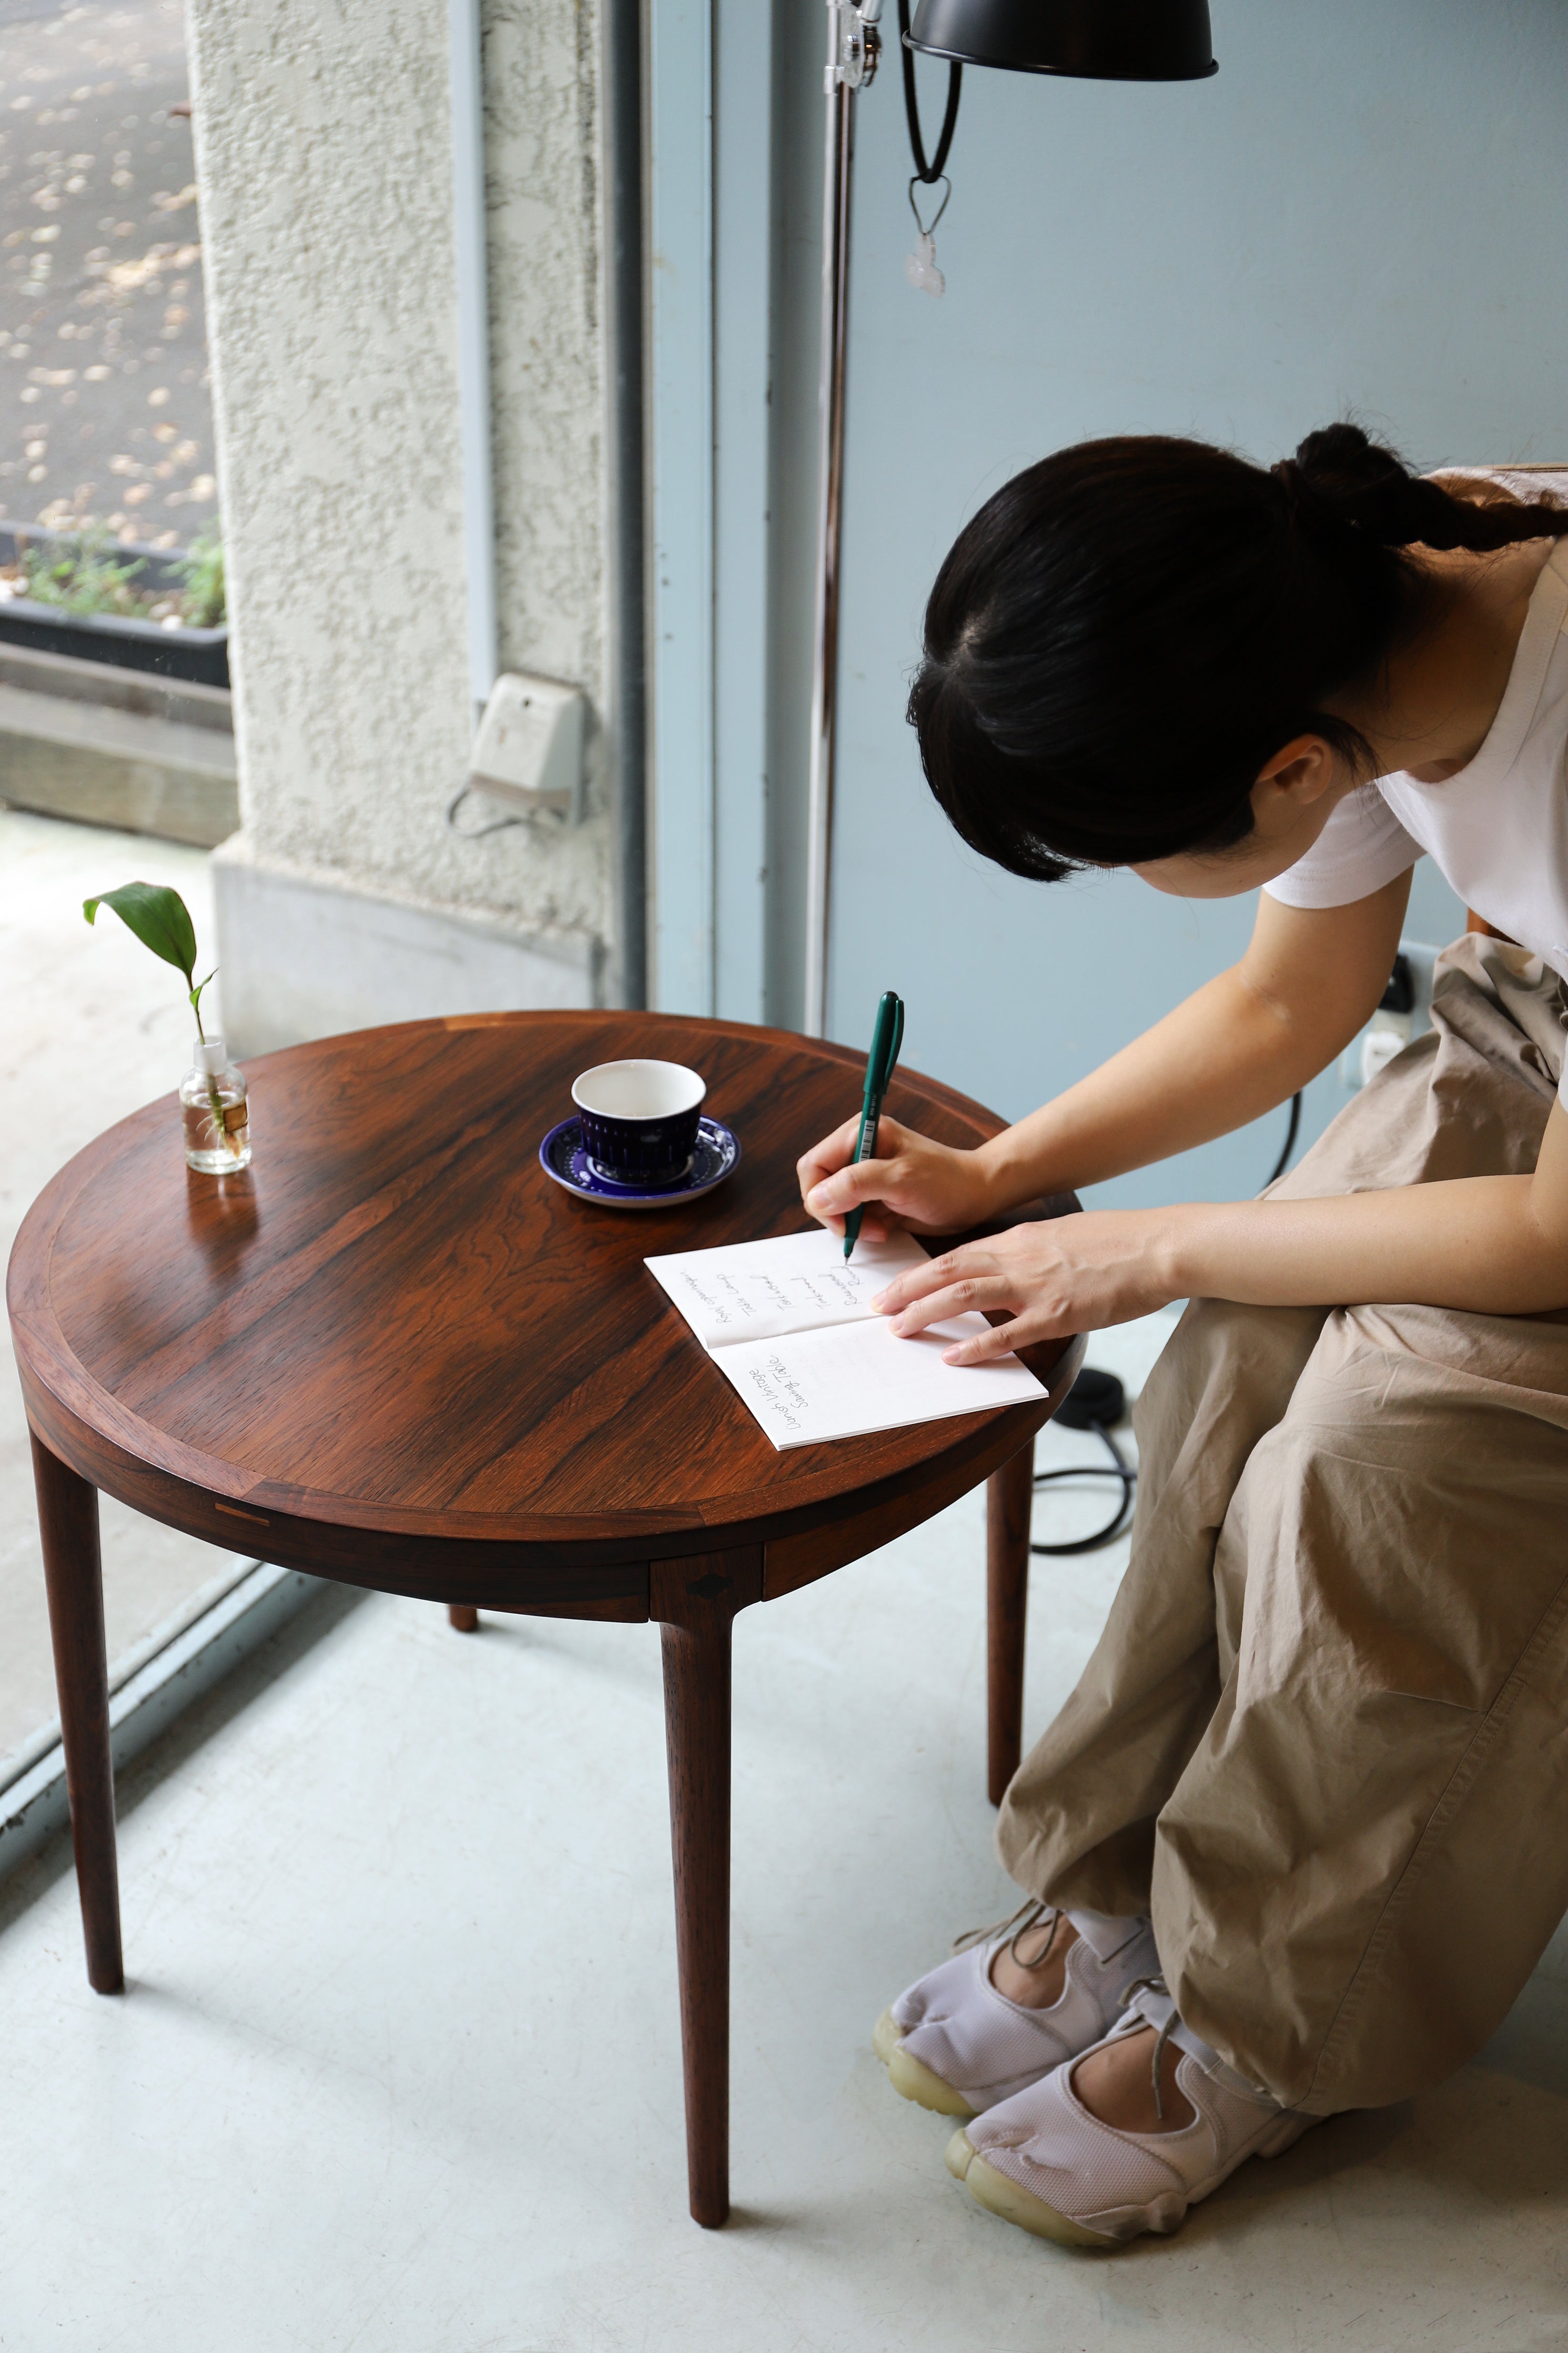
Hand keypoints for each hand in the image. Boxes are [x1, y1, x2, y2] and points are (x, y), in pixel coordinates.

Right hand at [797, 1115, 996, 1239]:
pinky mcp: (873, 1195)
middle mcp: (858, 1151)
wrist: (976, 1196)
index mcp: (860, 1134)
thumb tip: (817, 1198)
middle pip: (819, 1186)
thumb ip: (856, 1184)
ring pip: (833, 1205)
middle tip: (862, 1228)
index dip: (819, 1195)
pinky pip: (850, 1215)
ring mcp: (865, 1175)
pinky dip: (862, 1228)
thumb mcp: (901, 1180)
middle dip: (836, 1213)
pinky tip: (885, 1228)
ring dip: (852, 1223)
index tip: (842, 1220)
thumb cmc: (946, 1182)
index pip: (813, 1165)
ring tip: (880, 1229)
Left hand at [870, 1208, 1184, 1363]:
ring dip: (926, 1312)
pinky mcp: (1058, 1314)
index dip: (919, 1271)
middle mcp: (1019, 1258)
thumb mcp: (1063, 1236)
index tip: (894, 1286)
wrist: (1158, 1246)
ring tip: (899, 1329)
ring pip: (965, 1294)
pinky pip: (1007, 1332)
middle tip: (877, 1308)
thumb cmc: (1117, 1242)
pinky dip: (975, 1345)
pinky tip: (952, 1357)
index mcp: (1020, 1238)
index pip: (956, 1254)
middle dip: (906, 1290)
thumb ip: (1029, 1253)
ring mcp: (1037, 1286)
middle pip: (947, 1270)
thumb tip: (1003, 1269)